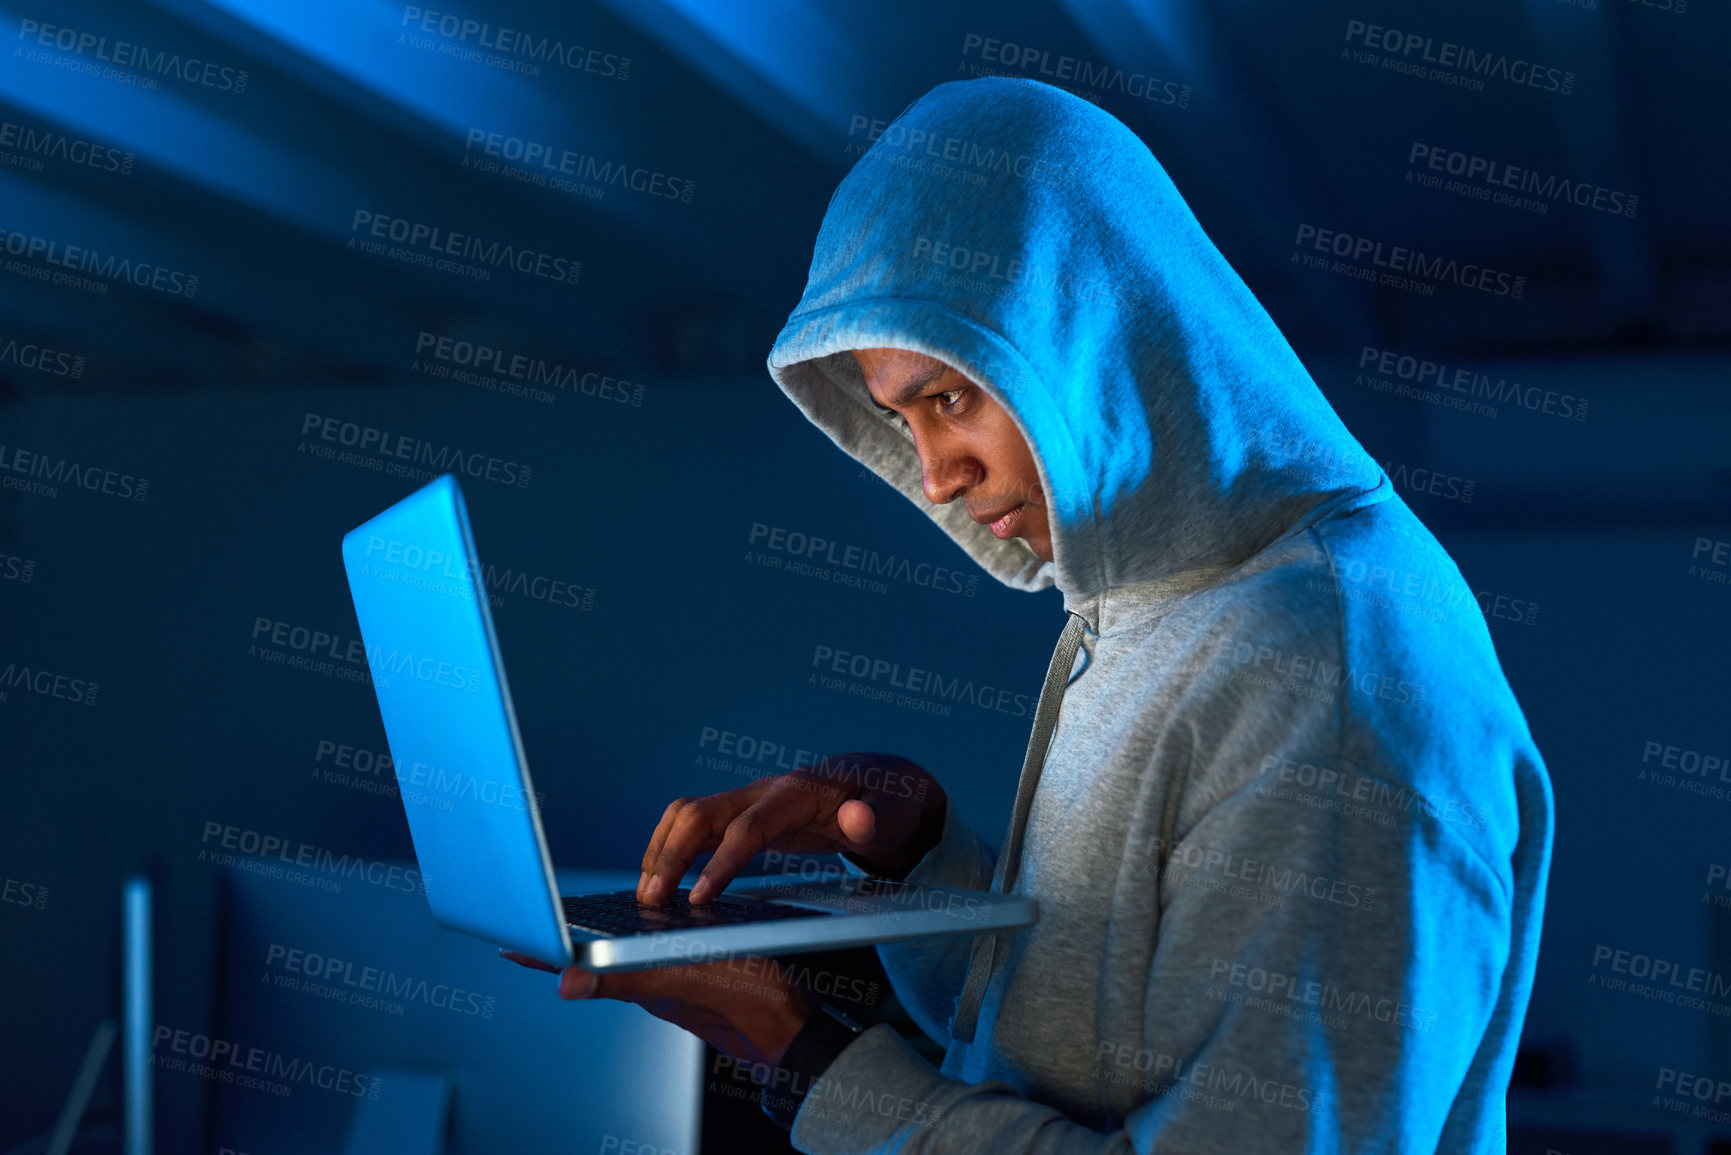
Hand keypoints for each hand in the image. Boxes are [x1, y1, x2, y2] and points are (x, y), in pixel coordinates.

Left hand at [498, 950, 817, 1070]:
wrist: (792, 1029)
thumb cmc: (743, 1001)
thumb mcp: (679, 977)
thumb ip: (623, 978)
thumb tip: (563, 983)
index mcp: (637, 984)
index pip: (577, 969)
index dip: (543, 956)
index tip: (508, 944)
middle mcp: (650, 986)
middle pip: (597, 963)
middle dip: (567, 945)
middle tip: (536, 928)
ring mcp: (674, 985)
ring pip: (627, 960)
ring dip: (603, 944)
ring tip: (579, 926)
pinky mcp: (698, 979)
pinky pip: (658, 958)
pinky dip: (644, 943)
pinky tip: (649, 930)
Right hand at [637, 752, 946, 904]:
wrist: (884, 783)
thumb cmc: (889, 801)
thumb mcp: (894, 811)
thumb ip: (875, 817)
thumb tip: (856, 819)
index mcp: (798, 792)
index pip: (748, 826)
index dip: (721, 862)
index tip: (698, 899)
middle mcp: (764, 791)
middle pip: (699, 813)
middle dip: (669, 854)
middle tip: (651, 902)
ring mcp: (750, 800)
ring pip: (688, 815)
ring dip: (660, 850)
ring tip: (646, 897)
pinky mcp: (745, 815)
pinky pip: (697, 827)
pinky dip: (672, 849)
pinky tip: (662, 884)